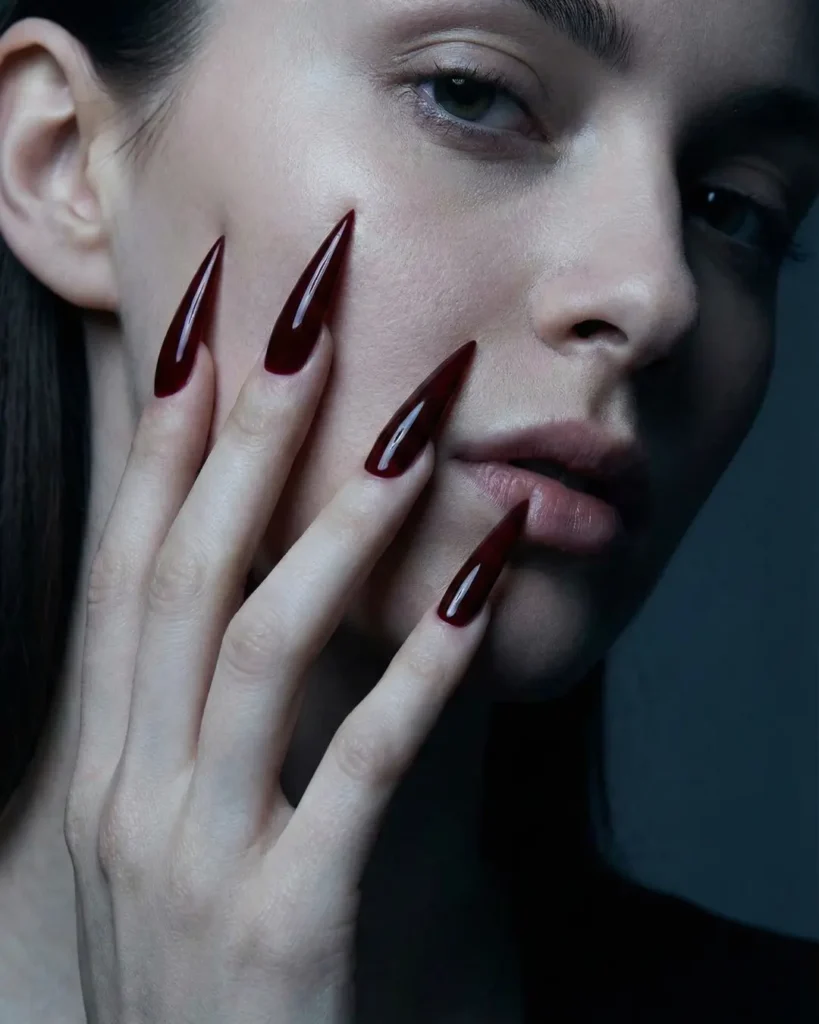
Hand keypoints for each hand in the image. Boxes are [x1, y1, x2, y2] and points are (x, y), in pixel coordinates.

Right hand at [64, 213, 526, 1022]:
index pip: (126, 560)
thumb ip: (222, 711)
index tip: (216, 320)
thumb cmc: (229, 955)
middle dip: (245, 428)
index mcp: (109, 757)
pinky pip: (357, 771)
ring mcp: (195, 860)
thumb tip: (292, 567)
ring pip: (256, 646)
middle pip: (180, 568)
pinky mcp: (287, 928)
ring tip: (415, 422)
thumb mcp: (198, 821)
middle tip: (310, 308)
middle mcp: (130, 793)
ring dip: (336, 522)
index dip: (165, 433)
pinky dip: (422, 672)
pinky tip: (483, 583)